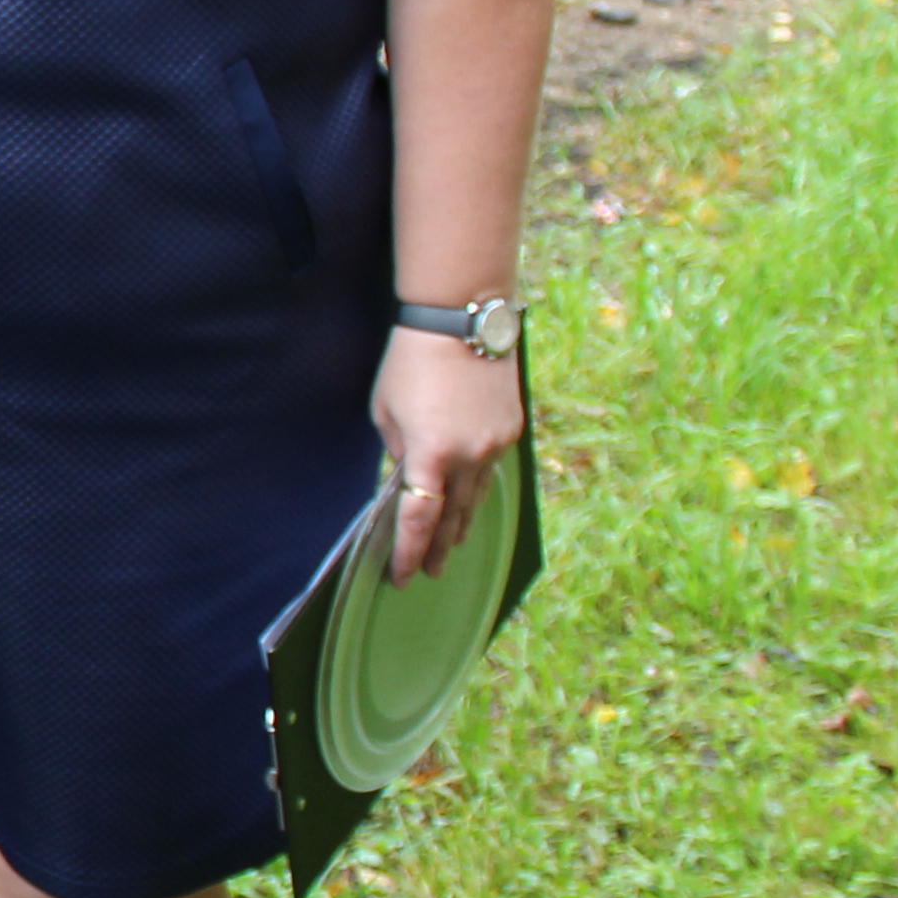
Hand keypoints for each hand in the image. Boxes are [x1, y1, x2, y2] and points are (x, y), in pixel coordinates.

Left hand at [372, 325, 526, 578]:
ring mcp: (495, 445)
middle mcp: (469, 457)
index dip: (408, 552)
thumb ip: (399, 451)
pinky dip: (478, 487)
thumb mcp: (386, 411)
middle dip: (438, 548)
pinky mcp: (511, 430)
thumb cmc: (411, 362)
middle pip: (453, 518)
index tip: (402, 576)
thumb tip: (408, 477)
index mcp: (430, 455)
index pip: (419, 520)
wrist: (462, 321)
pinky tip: (471, 499)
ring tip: (451, 546)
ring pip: (477, 497)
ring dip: (462, 524)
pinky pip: (492, 469)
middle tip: (429, 572)